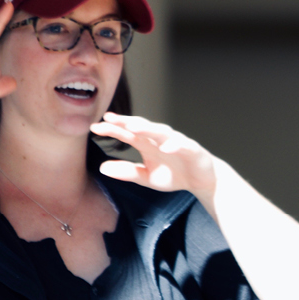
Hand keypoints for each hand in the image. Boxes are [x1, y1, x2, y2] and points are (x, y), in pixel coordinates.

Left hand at [90, 113, 217, 197]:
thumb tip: (102, 168)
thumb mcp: (147, 177)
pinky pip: (183, 145)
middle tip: (110, 119)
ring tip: (133, 127)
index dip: (112, 130)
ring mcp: (176, 142)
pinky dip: (175, 144)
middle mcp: (160, 139)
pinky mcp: (192, 149)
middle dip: (127, 122)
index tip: (95, 127)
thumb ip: (127, 172)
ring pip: (161, 132)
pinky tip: (166, 147)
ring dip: (147, 129)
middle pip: (141, 127)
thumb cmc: (175, 175)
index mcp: (147, 144)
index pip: (127, 134)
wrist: (203, 180)